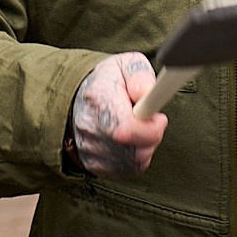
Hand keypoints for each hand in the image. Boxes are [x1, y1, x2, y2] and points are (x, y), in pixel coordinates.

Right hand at [69, 51, 166, 177]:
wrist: (77, 99)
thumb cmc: (109, 82)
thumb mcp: (126, 65)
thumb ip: (140, 76)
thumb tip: (148, 93)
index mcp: (98, 98)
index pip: (126, 128)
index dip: (150, 129)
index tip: (159, 118)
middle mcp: (89, 126)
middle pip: (133, 151)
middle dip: (151, 138)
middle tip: (151, 121)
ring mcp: (89, 148)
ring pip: (133, 162)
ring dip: (145, 147)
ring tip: (139, 128)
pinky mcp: (93, 164)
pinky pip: (127, 170)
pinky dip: (136, 158)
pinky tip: (131, 142)